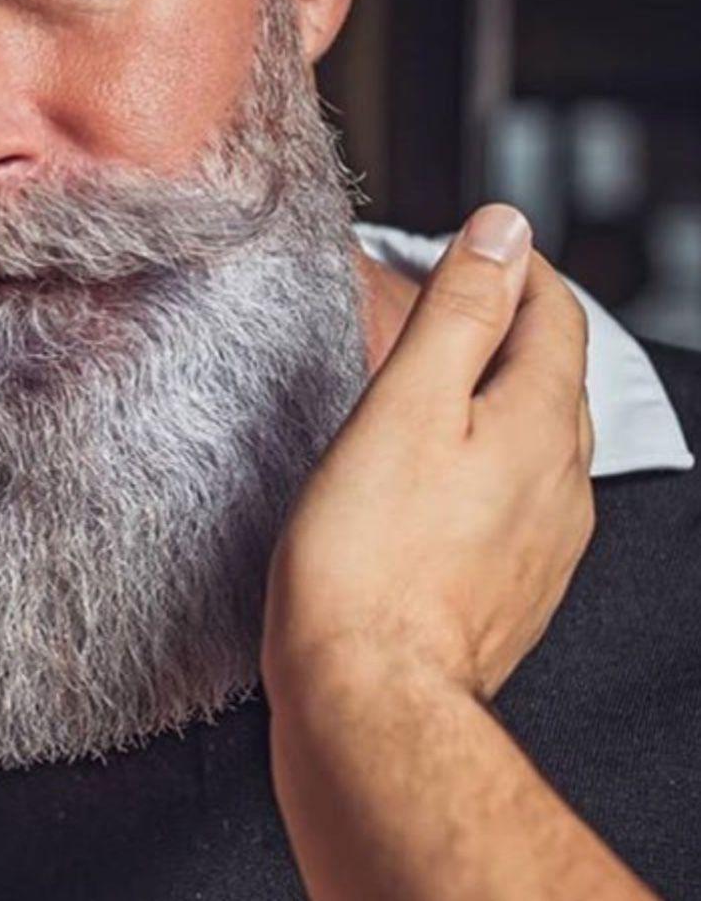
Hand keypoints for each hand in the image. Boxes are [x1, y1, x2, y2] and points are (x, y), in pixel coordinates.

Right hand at [263, 204, 593, 704]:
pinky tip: (439, 469)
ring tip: (440, 374)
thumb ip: (461, 311)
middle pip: (554, 373)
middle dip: (511, 323)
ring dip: (500, 389)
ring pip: (538, 436)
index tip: (478, 247)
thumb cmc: (369, 558)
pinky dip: (488, 454)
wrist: (371, 699)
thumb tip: (504, 231)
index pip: (557, 315)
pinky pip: (518, 494)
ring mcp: (544, 542)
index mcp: (540, 426)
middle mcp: (561, 483)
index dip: (518, 267)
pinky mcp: (514, 586)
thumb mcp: (408, 403)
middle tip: (450, 298)